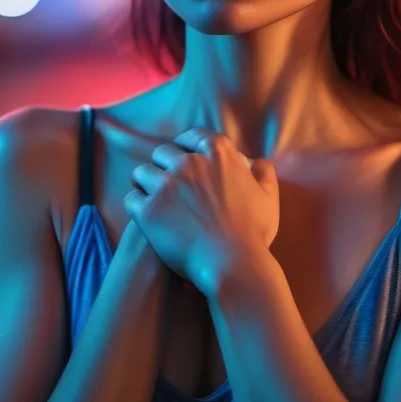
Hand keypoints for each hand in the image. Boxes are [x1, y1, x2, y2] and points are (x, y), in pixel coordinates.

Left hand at [123, 128, 279, 296]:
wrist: (233, 264)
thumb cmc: (253, 232)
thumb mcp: (268, 196)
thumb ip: (263, 172)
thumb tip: (254, 162)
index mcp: (217, 153)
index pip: (192, 137)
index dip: (185, 147)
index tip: (183, 158)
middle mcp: (188, 163)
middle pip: (162, 152)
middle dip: (163, 166)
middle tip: (168, 184)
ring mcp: (166, 186)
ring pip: (142, 173)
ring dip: (146, 184)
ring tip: (152, 198)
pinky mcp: (149, 210)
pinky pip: (131, 199)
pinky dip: (137, 207)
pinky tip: (146, 217)